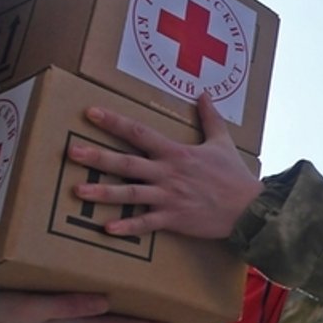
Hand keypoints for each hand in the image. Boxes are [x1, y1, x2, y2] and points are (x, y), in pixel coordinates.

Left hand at [68, 95, 261, 239]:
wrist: (250, 208)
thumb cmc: (235, 176)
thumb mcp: (222, 142)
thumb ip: (210, 117)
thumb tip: (204, 93)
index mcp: (176, 153)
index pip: (140, 133)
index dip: (115, 122)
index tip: (91, 113)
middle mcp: (168, 173)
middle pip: (127, 163)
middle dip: (98, 156)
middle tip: (72, 151)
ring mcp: (169, 197)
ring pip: (131, 194)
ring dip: (104, 192)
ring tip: (78, 190)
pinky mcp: (174, 219)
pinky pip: (146, 224)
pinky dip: (127, 227)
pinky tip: (106, 229)